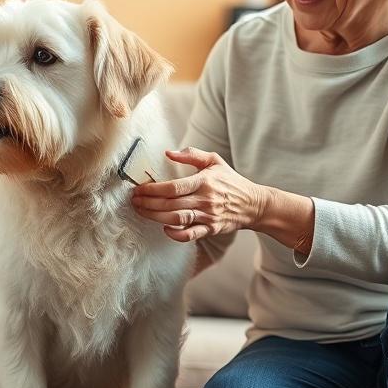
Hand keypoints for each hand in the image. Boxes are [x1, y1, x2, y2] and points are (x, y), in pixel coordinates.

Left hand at [130, 147, 266, 242]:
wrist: (253, 204)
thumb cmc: (230, 181)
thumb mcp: (214, 161)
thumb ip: (191, 154)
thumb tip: (168, 152)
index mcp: (204, 181)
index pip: (173, 187)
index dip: (153, 189)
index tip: (139, 189)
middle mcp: (205, 199)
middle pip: (170, 204)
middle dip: (148, 203)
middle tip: (134, 201)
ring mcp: (208, 216)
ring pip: (176, 219)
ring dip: (155, 217)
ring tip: (141, 212)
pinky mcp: (211, 229)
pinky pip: (190, 235)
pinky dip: (175, 234)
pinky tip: (164, 228)